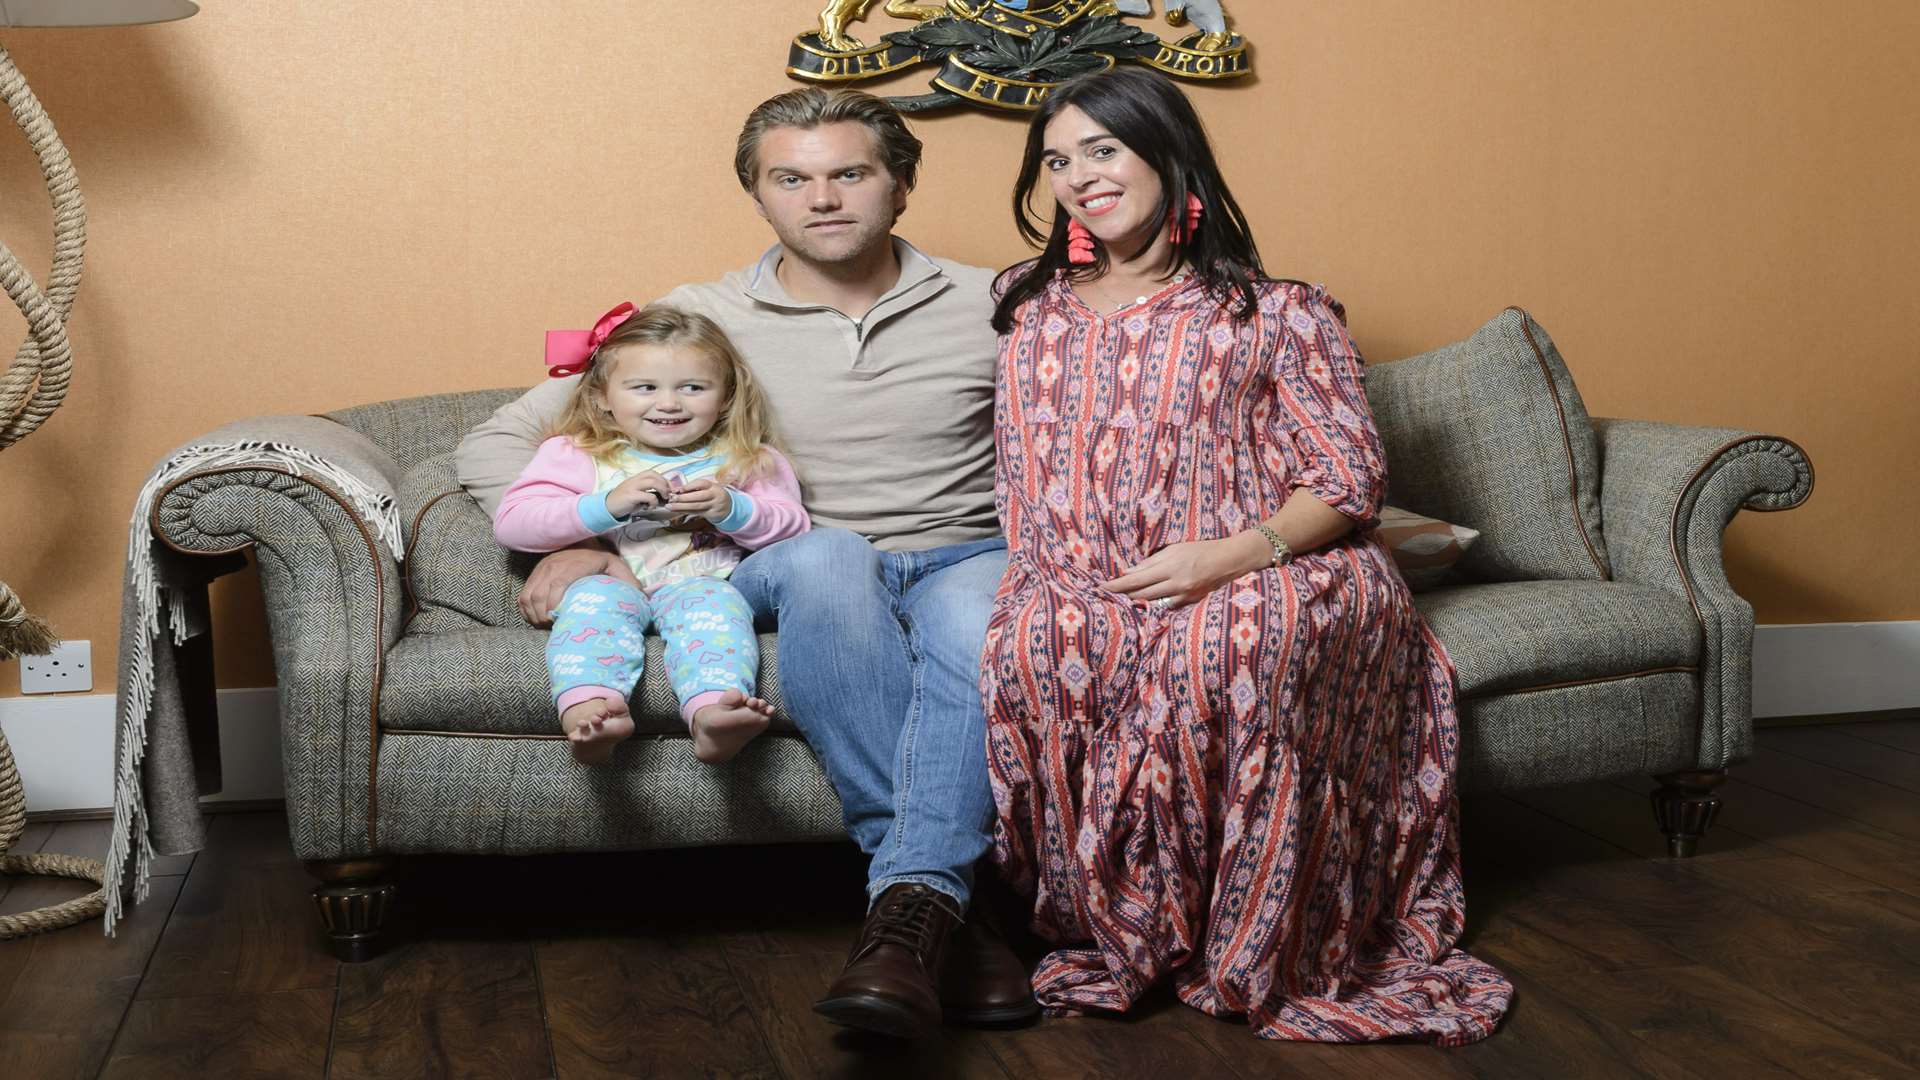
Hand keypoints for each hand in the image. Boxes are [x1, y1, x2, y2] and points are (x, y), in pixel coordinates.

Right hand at [517, 547, 640, 626]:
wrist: (580, 539)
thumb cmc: (599, 558)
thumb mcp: (617, 566)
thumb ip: (628, 582)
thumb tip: (640, 600)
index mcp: (573, 567)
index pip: (557, 586)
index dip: (555, 606)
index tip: (560, 620)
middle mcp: (553, 567)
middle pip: (538, 597)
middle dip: (543, 617)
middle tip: (554, 628)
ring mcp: (541, 571)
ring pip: (528, 598)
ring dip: (534, 616)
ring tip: (546, 626)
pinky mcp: (534, 574)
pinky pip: (522, 596)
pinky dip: (526, 611)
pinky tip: (537, 619)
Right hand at [606, 471, 672, 518]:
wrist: (607, 507)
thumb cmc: (623, 502)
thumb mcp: (636, 494)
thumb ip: (647, 492)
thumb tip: (664, 496)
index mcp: (635, 478)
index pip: (652, 472)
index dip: (663, 479)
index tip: (669, 489)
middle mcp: (634, 480)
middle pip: (654, 475)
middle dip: (665, 484)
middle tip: (668, 495)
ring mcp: (632, 487)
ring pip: (653, 482)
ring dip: (662, 490)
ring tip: (663, 499)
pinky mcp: (631, 496)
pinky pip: (649, 496)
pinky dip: (653, 502)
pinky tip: (650, 507)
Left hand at [666, 478, 732, 522]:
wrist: (728, 507)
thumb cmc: (713, 495)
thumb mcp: (709, 488)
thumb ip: (695, 488)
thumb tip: (677, 490)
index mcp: (713, 486)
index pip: (701, 484)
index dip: (689, 486)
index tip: (678, 489)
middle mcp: (714, 495)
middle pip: (698, 497)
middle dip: (683, 498)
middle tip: (671, 499)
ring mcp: (713, 506)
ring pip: (696, 506)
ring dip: (681, 507)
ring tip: (670, 506)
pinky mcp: (711, 514)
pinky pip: (696, 513)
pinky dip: (685, 512)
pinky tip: (677, 511)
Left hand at [1100, 534, 1267, 609]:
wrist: (1231, 560)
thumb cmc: (1202, 549)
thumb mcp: (1175, 548)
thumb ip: (1153, 561)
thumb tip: (1130, 572)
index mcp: (1171, 567)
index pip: (1136, 579)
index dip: (1117, 584)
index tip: (1101, 586)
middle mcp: (1176, 584)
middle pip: (1141, 594)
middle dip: (1122, 594)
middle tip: (1105, 593)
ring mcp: (1185, 596)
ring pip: (1153, 602)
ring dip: (1136, 600)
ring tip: (1121, 598)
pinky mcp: (1191, 603)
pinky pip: (1167, 606)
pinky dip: (1155, 604)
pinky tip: (1146, 602)